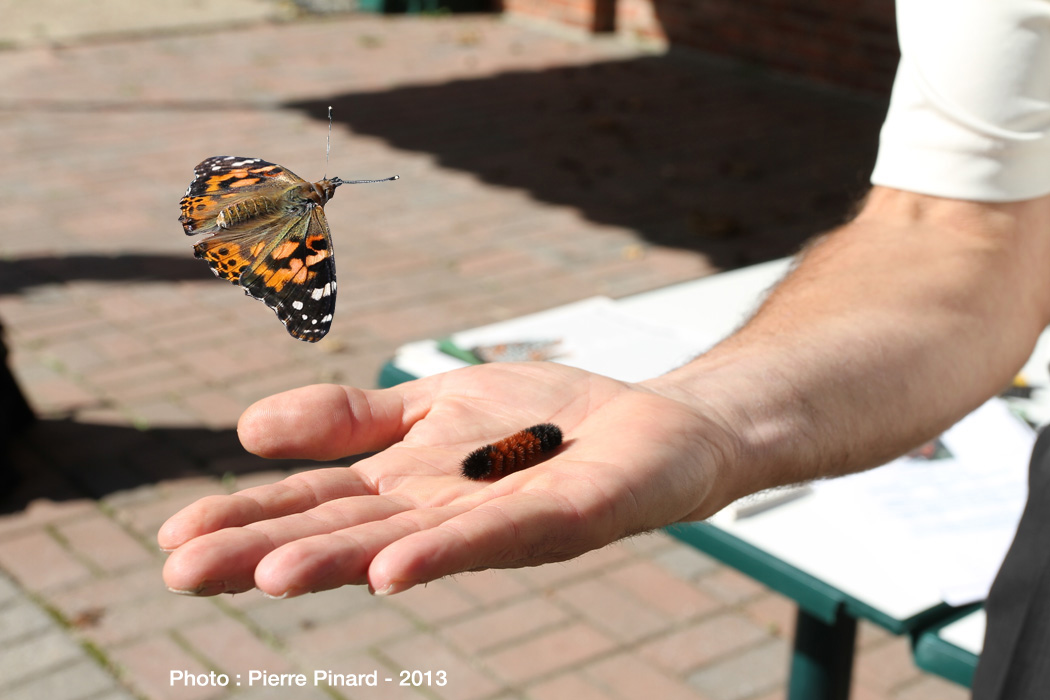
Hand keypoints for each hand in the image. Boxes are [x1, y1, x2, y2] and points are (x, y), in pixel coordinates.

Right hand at [158, 362, 732, 597]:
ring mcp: (498, 522)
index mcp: (407, 485)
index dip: (247, 518)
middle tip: (184, 571)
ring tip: (270, 576)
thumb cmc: (545, 419)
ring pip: (408, 544)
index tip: (171, 538)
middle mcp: (441, 515)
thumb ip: (349, 416)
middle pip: (346, 531)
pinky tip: (392, 569)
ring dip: (341, 560)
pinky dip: (442, 553)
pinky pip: (498, 534)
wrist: (651, 422)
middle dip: (266, 550)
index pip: (315, 502)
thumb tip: (244, 428)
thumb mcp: (431, 403)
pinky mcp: (560, 516)